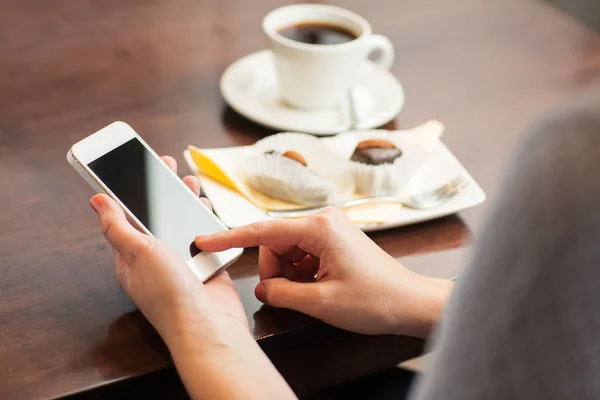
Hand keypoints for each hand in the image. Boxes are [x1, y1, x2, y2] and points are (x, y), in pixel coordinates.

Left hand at [90, 156, 246, 344]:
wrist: (208, 325)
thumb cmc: (170, 295)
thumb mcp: (138, 252)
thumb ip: (117, 225)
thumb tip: (96, 200)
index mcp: (131, 257)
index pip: (126, 216)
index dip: (130, 190)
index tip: (135, 166)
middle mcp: (155, 259)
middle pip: (156, 216)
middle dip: (161, 190)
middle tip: (166, 164)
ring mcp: (181, 262)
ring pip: (181, 223)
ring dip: (184, 201)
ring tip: (188, 181)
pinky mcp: (204, 265)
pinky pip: (204, 236)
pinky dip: (205, 220)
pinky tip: (206, 207)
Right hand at [196, 208, 452, 337]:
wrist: (410, 303)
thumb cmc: (377, 299)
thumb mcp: (321, 302)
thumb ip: (282, 292)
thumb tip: (263, 289)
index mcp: (319, 228)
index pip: (262, 231)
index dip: (229, 238)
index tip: (204, 241)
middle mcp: (323, 220)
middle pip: (274, 243)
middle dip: (274, 271)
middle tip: (291, 294)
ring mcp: (329, 228)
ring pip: (286, 250)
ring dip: (289, 274)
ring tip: (312, 291)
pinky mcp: (333, 239)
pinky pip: (301, 254)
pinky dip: (300, 272)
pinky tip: (318, 286)